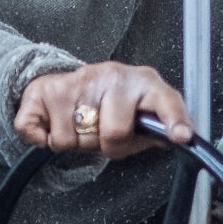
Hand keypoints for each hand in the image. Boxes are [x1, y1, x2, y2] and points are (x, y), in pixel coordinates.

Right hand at [15, 62, 192, 159]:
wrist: (64, 76)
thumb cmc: (111, 101)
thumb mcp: (141, 111)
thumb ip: (156, 130)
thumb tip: (173, 139)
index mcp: (143, 83)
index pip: (165, 99)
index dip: (173, 119)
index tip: (181, 136)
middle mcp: (112, 76)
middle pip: (114, 133)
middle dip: (108, 147)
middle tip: (104, 136)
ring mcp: (77, 81)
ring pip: (72, 140)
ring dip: (76, 144)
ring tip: (82, 126)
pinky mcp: (46, 90)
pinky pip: (42, 135)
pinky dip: (44, 141)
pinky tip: (54, 126)